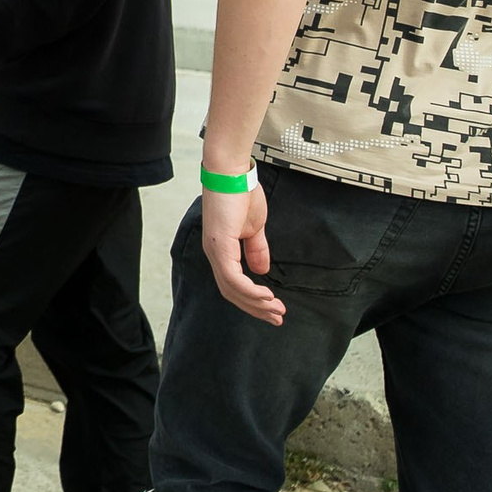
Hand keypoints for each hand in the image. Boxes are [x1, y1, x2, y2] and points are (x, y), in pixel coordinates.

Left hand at [200, 181, 283, 325]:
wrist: (233, 173)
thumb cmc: (241, 194)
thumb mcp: (254, 228)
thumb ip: (256, 249)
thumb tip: (261, 271)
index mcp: (220, 250)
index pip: (233, 284)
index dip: (252, 300)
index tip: (273, 308)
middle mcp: (213, 253)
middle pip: (231, 292)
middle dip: (255, 308)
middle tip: (277, 318)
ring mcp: (215, 250)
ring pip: (232, 289)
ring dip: (256, 303)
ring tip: (276, 309)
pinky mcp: (219, 245)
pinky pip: (233, 277)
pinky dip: (249, 290)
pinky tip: (266, 296)